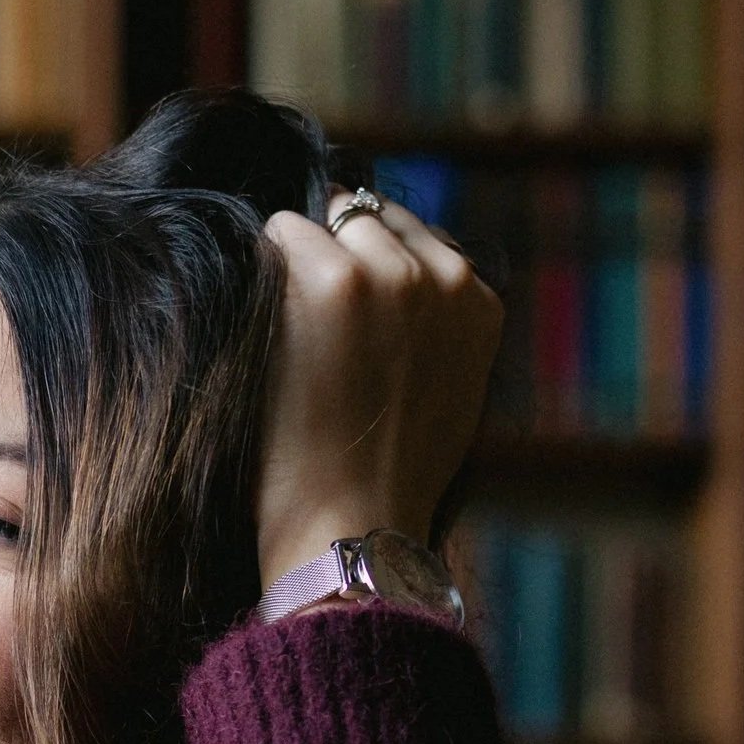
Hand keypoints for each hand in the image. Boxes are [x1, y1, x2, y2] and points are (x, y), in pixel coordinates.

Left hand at [255, 194, 503, 593]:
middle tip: (311, 331)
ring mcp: (388, 272)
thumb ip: (434, 328)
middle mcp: (441, 277)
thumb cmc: (384, 480)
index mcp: (479, 302)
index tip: (346, 318)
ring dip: (300, 260)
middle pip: (370, 221)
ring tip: (290, 336)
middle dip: (338, 256)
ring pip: (329, 220)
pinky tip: (265, 329)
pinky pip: (282, 232)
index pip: (417, 238)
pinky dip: (264, 268)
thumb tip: (397, 282)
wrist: (352, 522)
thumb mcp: (445, 394)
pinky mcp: (331, 279)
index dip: (372, 270)